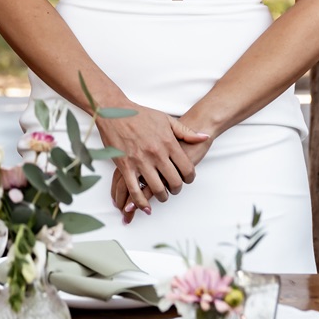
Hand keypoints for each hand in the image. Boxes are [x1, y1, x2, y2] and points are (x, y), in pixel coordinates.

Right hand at [97, 108, 207, 222]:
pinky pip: (135, 190)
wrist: (114, 111)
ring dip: (161, 196)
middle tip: (173, 188)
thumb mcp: (166, 119)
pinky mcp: (125, 166)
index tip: (186, 179)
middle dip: (176, 189)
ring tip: (161, 195)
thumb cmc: (140, 114)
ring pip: (157, 189)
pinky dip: (141, 202)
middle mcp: (156, 154)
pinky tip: (146, 206)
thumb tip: (204, 137)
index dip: (190, 178)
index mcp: (168, 143)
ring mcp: (140, 161)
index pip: (187, 168)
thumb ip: (186, 132)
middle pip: (174, 182)